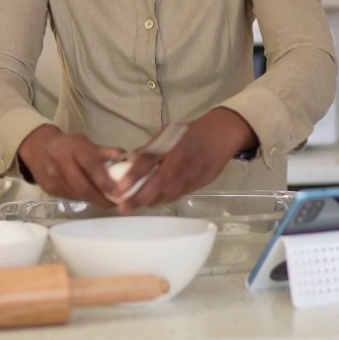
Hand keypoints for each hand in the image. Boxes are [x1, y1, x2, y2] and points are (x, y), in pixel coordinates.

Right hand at [17, 125, 124, 207]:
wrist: (38, 148)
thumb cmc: (67, 145)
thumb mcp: (85, 142)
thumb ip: (105, 152)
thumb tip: (128, 160)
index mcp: (74, 149)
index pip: (91, 166)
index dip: (105, 180)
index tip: (119, 191)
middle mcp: (62, 164)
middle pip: (83, 186)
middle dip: (101, 197)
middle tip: (116, 203)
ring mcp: (54, 179)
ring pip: (77, 195)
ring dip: (94, 200)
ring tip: (107, 201)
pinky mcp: (50, 190)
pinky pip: (70, 198)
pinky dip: (83, 199)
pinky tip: (91, 198)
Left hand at [113, 109, 255, 212]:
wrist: (220, 137)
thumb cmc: (191, 133)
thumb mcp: (168, 133)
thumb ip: (150, 149)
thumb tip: (129, 161)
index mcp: (170, 148)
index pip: (148, 163)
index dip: (132, 177)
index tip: (119, 188)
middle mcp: (178, 165)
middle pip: (155, 186)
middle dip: (137, 198)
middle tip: (122, 206)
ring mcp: (187, 179)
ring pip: (164, 195)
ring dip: (147, 202)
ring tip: (130, 206)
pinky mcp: (193, 187)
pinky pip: (173, 196)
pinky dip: (160, 200)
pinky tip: (149, 201)